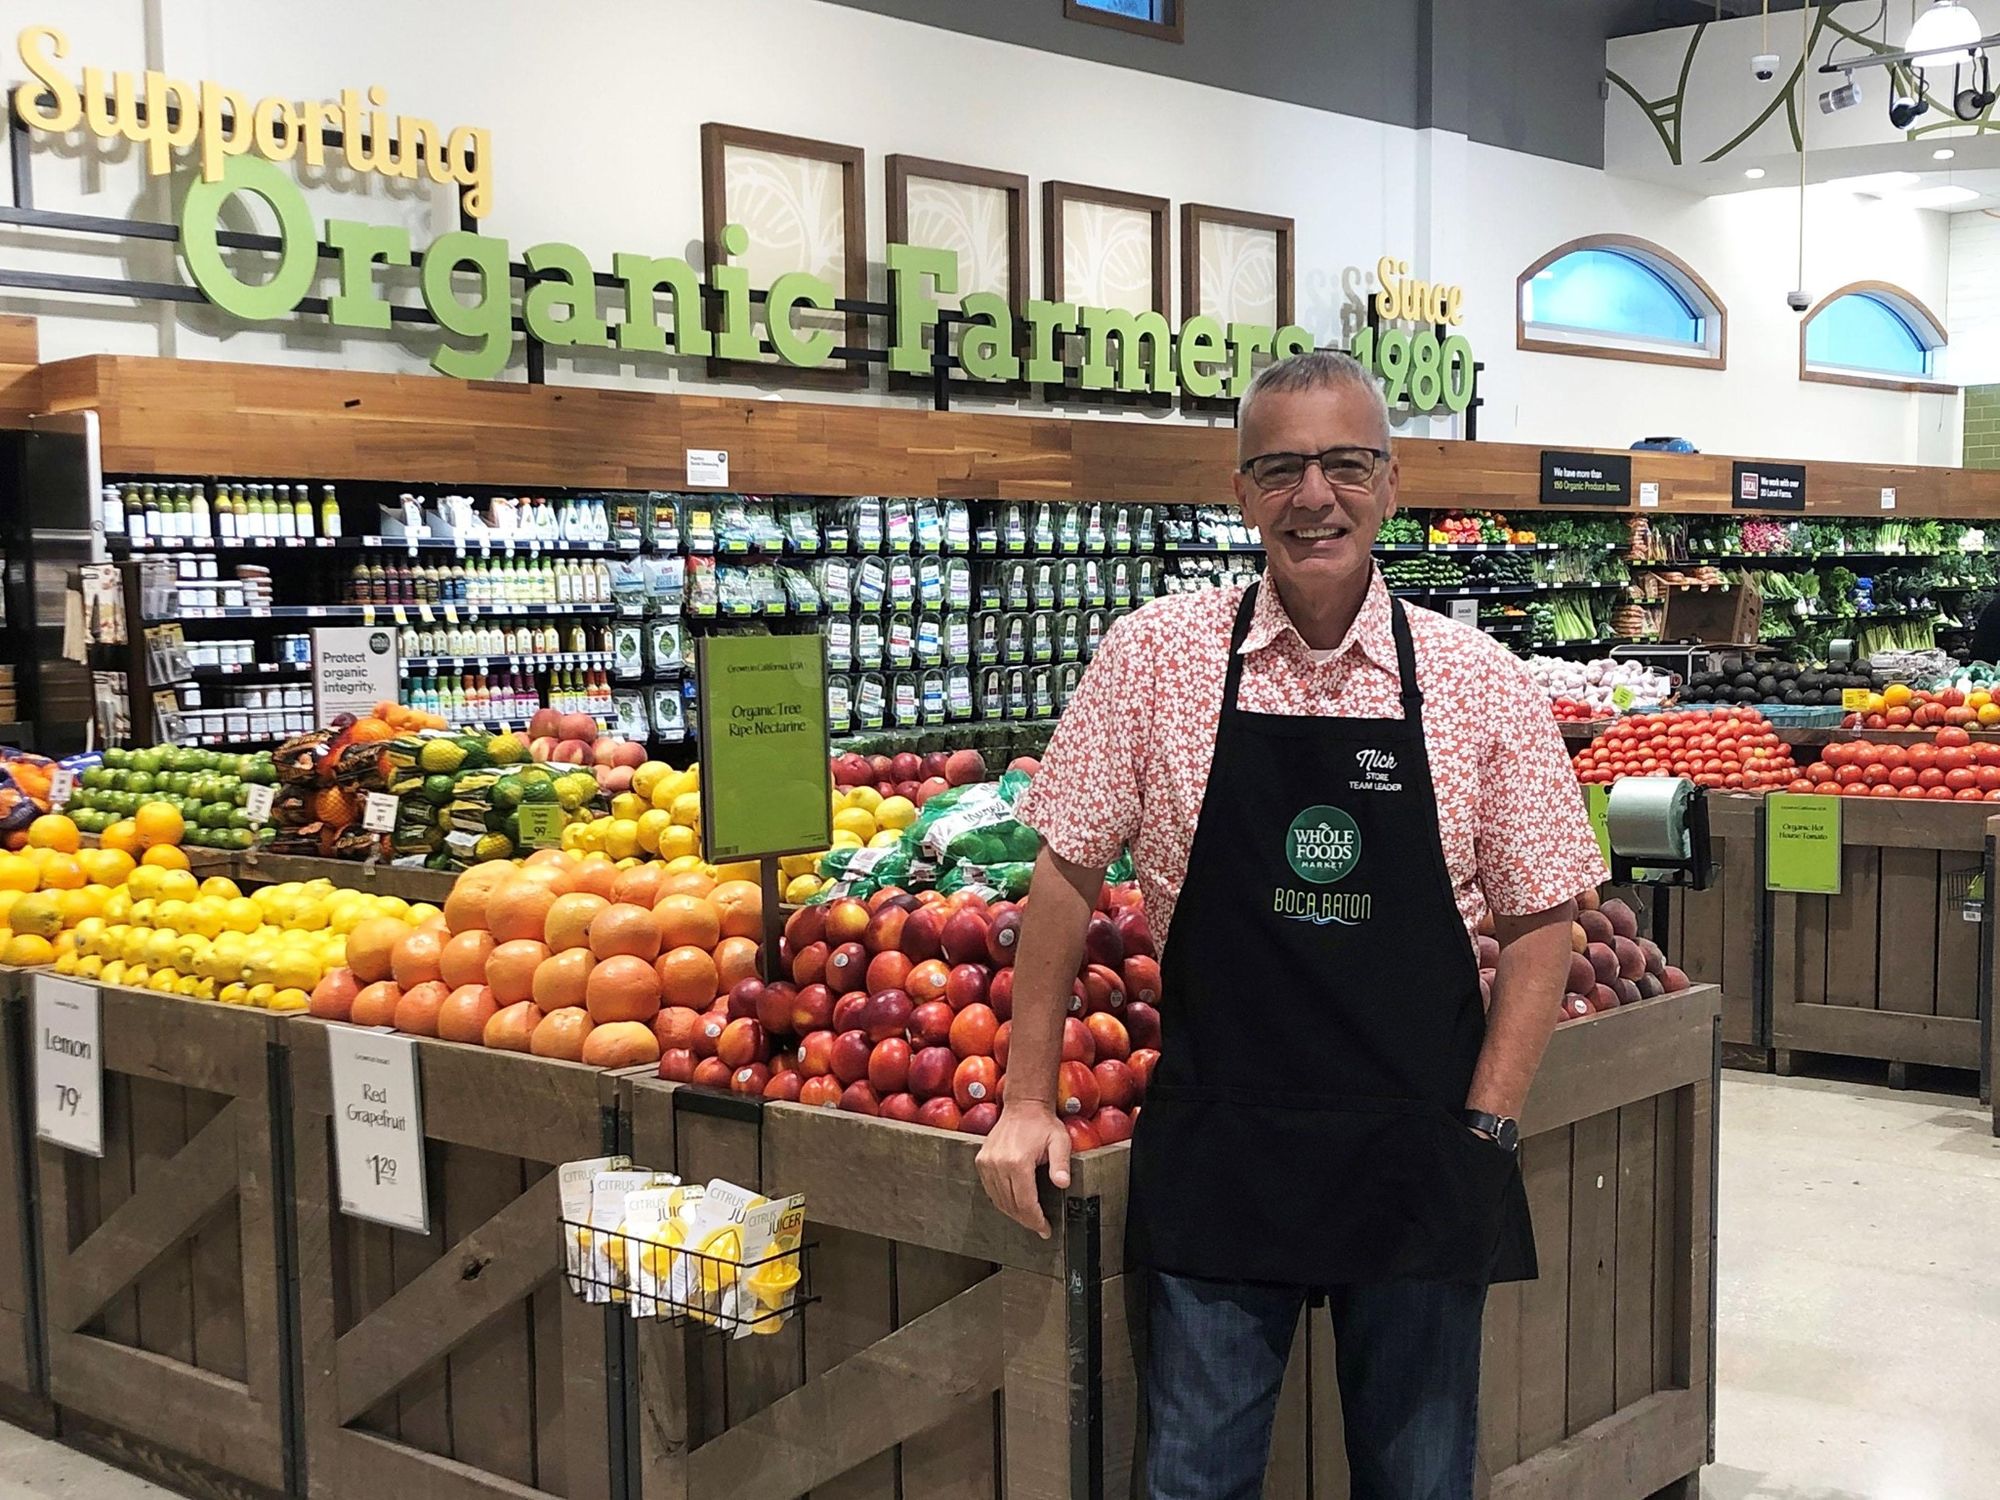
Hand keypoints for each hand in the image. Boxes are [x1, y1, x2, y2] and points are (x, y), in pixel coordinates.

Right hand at [976, 1101, 1070, 1239]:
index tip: (1045, 1230)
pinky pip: (990, 1189)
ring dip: (1014, 1213)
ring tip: (1029, 1218)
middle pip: (1011, 1205)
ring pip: (998, 1200)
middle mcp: (998, 1164)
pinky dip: (1002, 1200)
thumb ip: (1061, 1164)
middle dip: (1027, 1220)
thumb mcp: (1059, 1142)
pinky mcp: (981, 1161)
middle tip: (1040, 1227)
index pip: (1025, 1203)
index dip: (1036, 1220)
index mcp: (1017, 1161)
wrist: (1023, 1106)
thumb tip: (1062, 1183)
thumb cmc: (1043, 1124)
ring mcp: (987, 1163)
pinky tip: (1014, 1203)